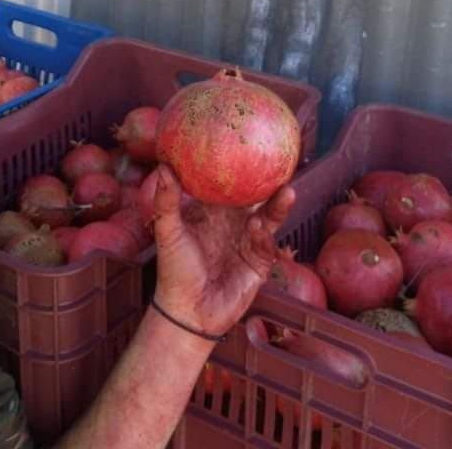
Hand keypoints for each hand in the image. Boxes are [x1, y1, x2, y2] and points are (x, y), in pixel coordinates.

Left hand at [150, 164, 295, 337]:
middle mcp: (234, 221)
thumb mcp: (167, 231)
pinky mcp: (259, 261)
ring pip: (268, 216)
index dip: (239, 162)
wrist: (188, 312)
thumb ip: (166, 200)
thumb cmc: (175, 268)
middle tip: (280, 159)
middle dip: (268, 179)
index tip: (248, 140)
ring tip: (288, 188)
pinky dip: (263, 234)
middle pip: (255, 195)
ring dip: (278, 204)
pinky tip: (259, 226)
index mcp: (213, 209)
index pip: (229, 181)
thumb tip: (164, 166)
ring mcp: (249, 240)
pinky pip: (265, 243)